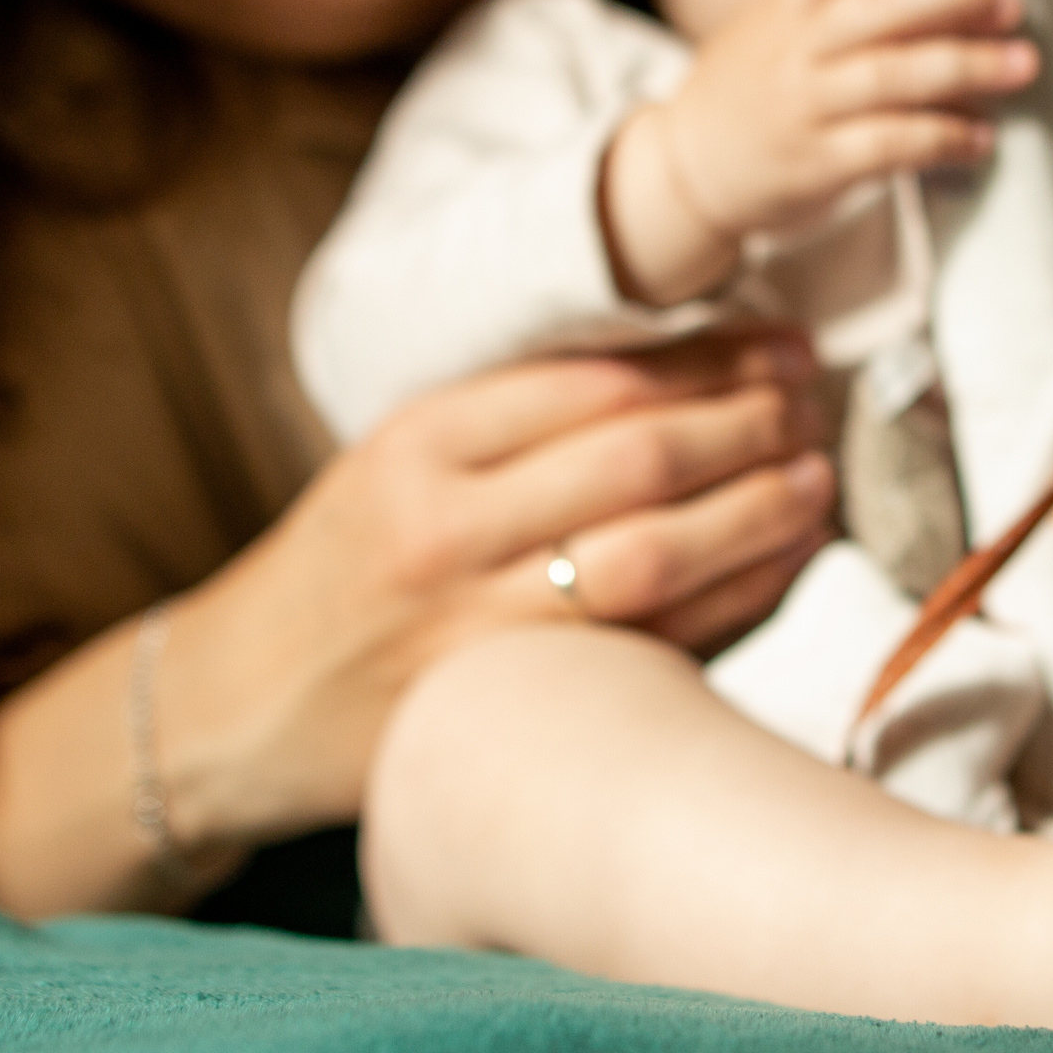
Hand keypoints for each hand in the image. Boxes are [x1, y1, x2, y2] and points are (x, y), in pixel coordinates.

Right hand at [163, 329, 834, 847]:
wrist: (233, 709)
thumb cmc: (337, 573)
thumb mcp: (394, 463)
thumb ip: (511, 424)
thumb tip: (676, 375)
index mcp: (419, 441)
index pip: (596, 382)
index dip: (707, 359)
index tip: (778, 344)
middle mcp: (444, 525)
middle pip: (638, 457)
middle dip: (750, 422)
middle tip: (816, 401)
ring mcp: (475, 623)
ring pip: (654, 551)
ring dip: (757, 510)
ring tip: (818, 476)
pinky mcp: (505, 704)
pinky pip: (646, 641)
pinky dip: (729, 599)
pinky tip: (780, 564)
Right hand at [602, 0, 1036, 304]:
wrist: (686, 170)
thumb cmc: (753, 92)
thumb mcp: (778, 25)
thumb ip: (843, 3)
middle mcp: (798, 44)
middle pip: (880, 5)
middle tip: (1013, 2)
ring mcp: (805, 104)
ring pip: (890, 76)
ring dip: (965, 69)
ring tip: (1022, 66)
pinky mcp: (815, 163)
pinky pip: (888, 146)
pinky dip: (942, 139)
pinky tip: (981, 138)